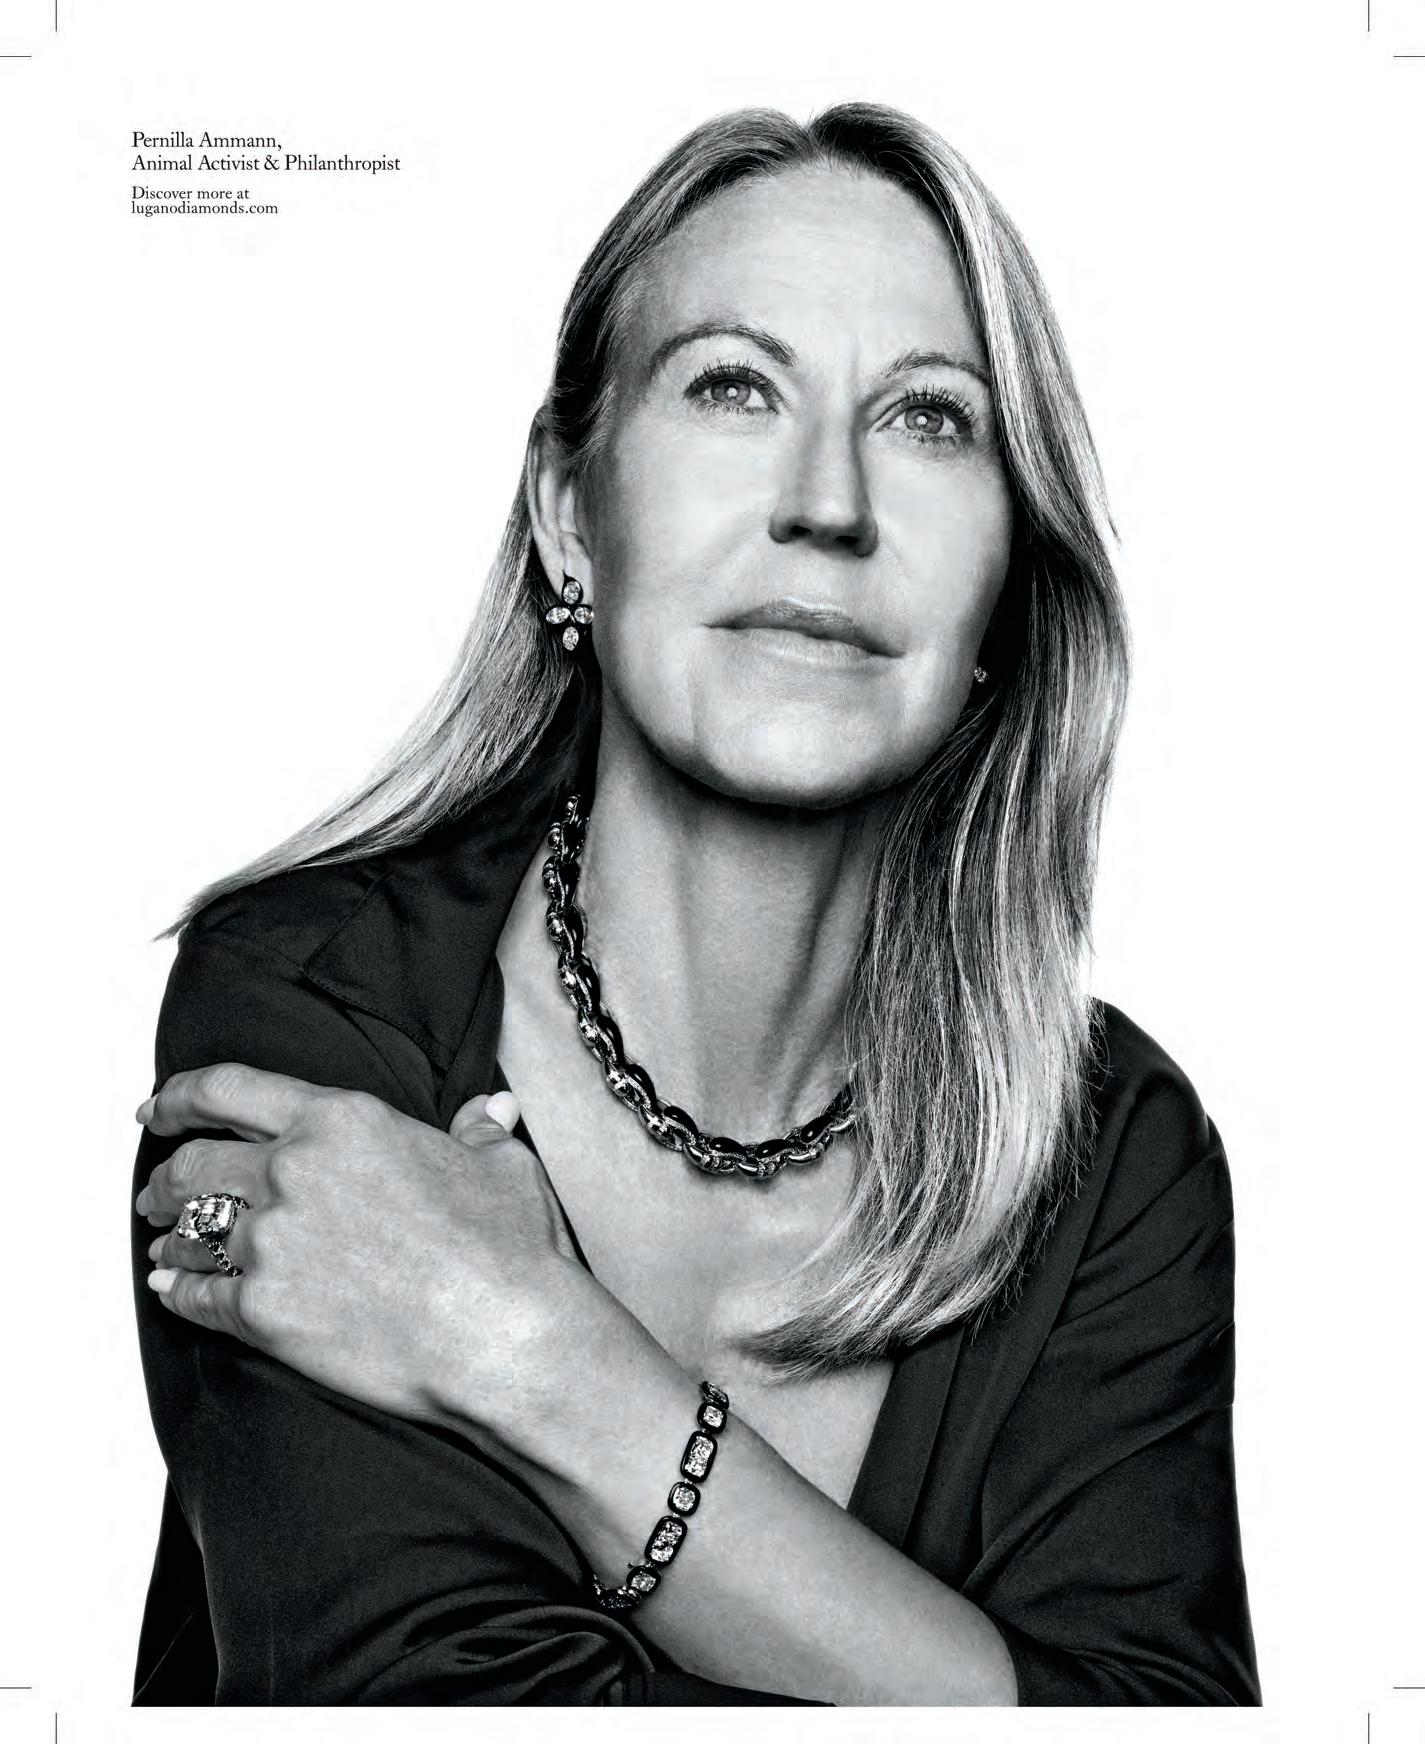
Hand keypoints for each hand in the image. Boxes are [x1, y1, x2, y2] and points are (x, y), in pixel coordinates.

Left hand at [136, 1063, 582, 1442]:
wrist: (506, 1335)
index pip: (227, 1090)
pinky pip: (195, 1297)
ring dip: (170, 1236)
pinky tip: (173, 1289)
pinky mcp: (262, 1313)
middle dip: (165, 1177)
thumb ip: (479, 1128)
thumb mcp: (500, 1165)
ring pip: (187, 1231)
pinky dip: (177, 1291)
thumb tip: (492, 1109)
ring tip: (168, 1244)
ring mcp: (272, 1244)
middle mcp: (293, 1172)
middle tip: (158, 1190)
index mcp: (341, 1120)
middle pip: (192, 1164)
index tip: (158, 1108)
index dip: (179, 1096)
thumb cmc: (509, 1249)